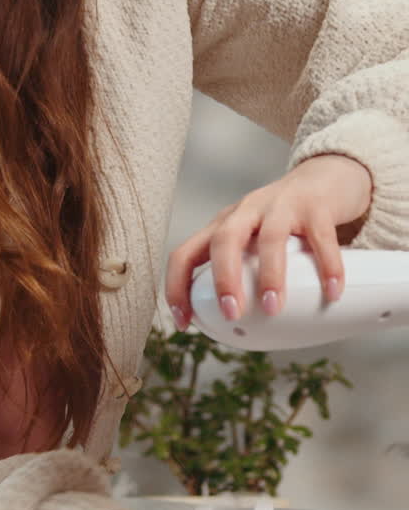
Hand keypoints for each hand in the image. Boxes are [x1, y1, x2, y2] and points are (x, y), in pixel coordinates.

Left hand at [166, 154, 371, 327]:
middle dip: (223, 280)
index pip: (185, 254)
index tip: (183, 322)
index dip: (177, 288)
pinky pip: (321, 237)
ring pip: (270, 237)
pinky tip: (332, 292)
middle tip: (232, 313)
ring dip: (269, 274)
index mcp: (223, 226)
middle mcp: (247, 212)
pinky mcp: (316, 206)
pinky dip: (328, 266)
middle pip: (223, 241)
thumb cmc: (282, 221)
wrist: (325, 178)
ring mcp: (282, 206)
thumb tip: (239, 331)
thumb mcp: (252, 242)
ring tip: (273, 307)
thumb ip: (242, 276)